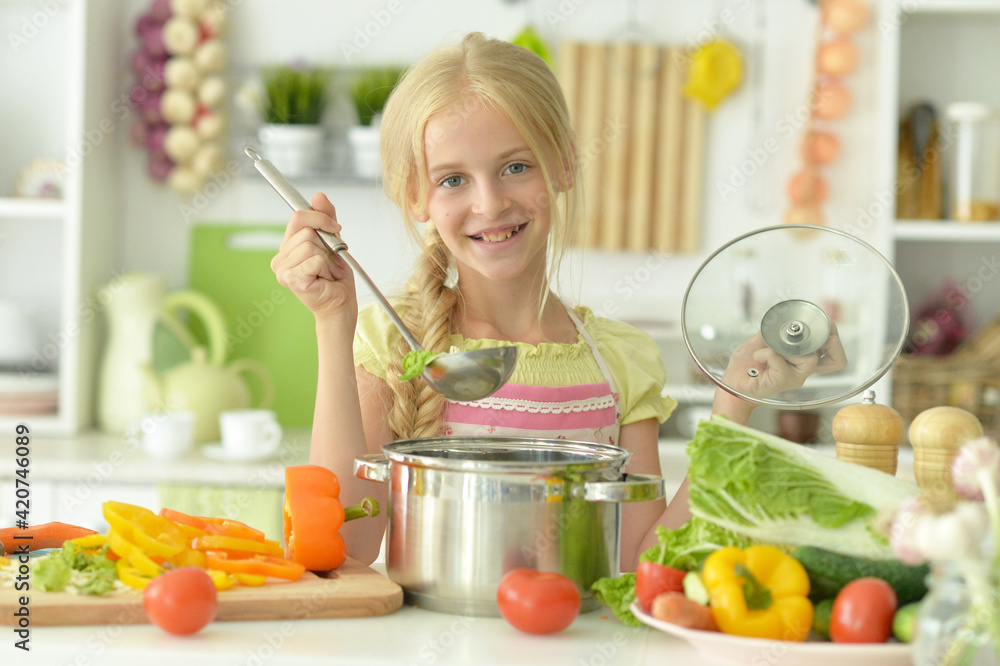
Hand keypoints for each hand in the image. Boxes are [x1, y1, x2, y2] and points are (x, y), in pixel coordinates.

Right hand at [270, 193, 356, 322]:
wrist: (341, 304)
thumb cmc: (336, 278)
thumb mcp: (334, 242)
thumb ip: (325, 219)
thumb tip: (318, 196)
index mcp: (288, 247)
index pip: (298, 216)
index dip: (319, 217)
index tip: (335, 227)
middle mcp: (280, 258)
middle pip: (306, 231)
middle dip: (327, 245)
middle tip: (330, 262)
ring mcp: (283, 270)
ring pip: (311, 246)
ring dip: (327, 259)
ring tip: (327, 272)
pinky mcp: (292, 280)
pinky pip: (314, 260)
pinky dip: (326, 268)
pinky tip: (324, 279)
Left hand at [720, 323, 847, 399]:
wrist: (732, 382)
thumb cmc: (747, 365)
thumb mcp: (761, 341)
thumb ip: (774, 331)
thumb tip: (781, 318)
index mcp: (802, 361)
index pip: (836, 358)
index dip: (834, 339)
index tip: (823, 325)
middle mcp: (802, 372)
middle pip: (833, 358)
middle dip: (820, 339)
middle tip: (797, 333)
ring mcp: (793, 378)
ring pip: (809, 358)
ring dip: (788, 348)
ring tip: (770, 349)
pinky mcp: (780, 383)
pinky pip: (779, 361)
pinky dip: (766, 353)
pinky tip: (758, 357)